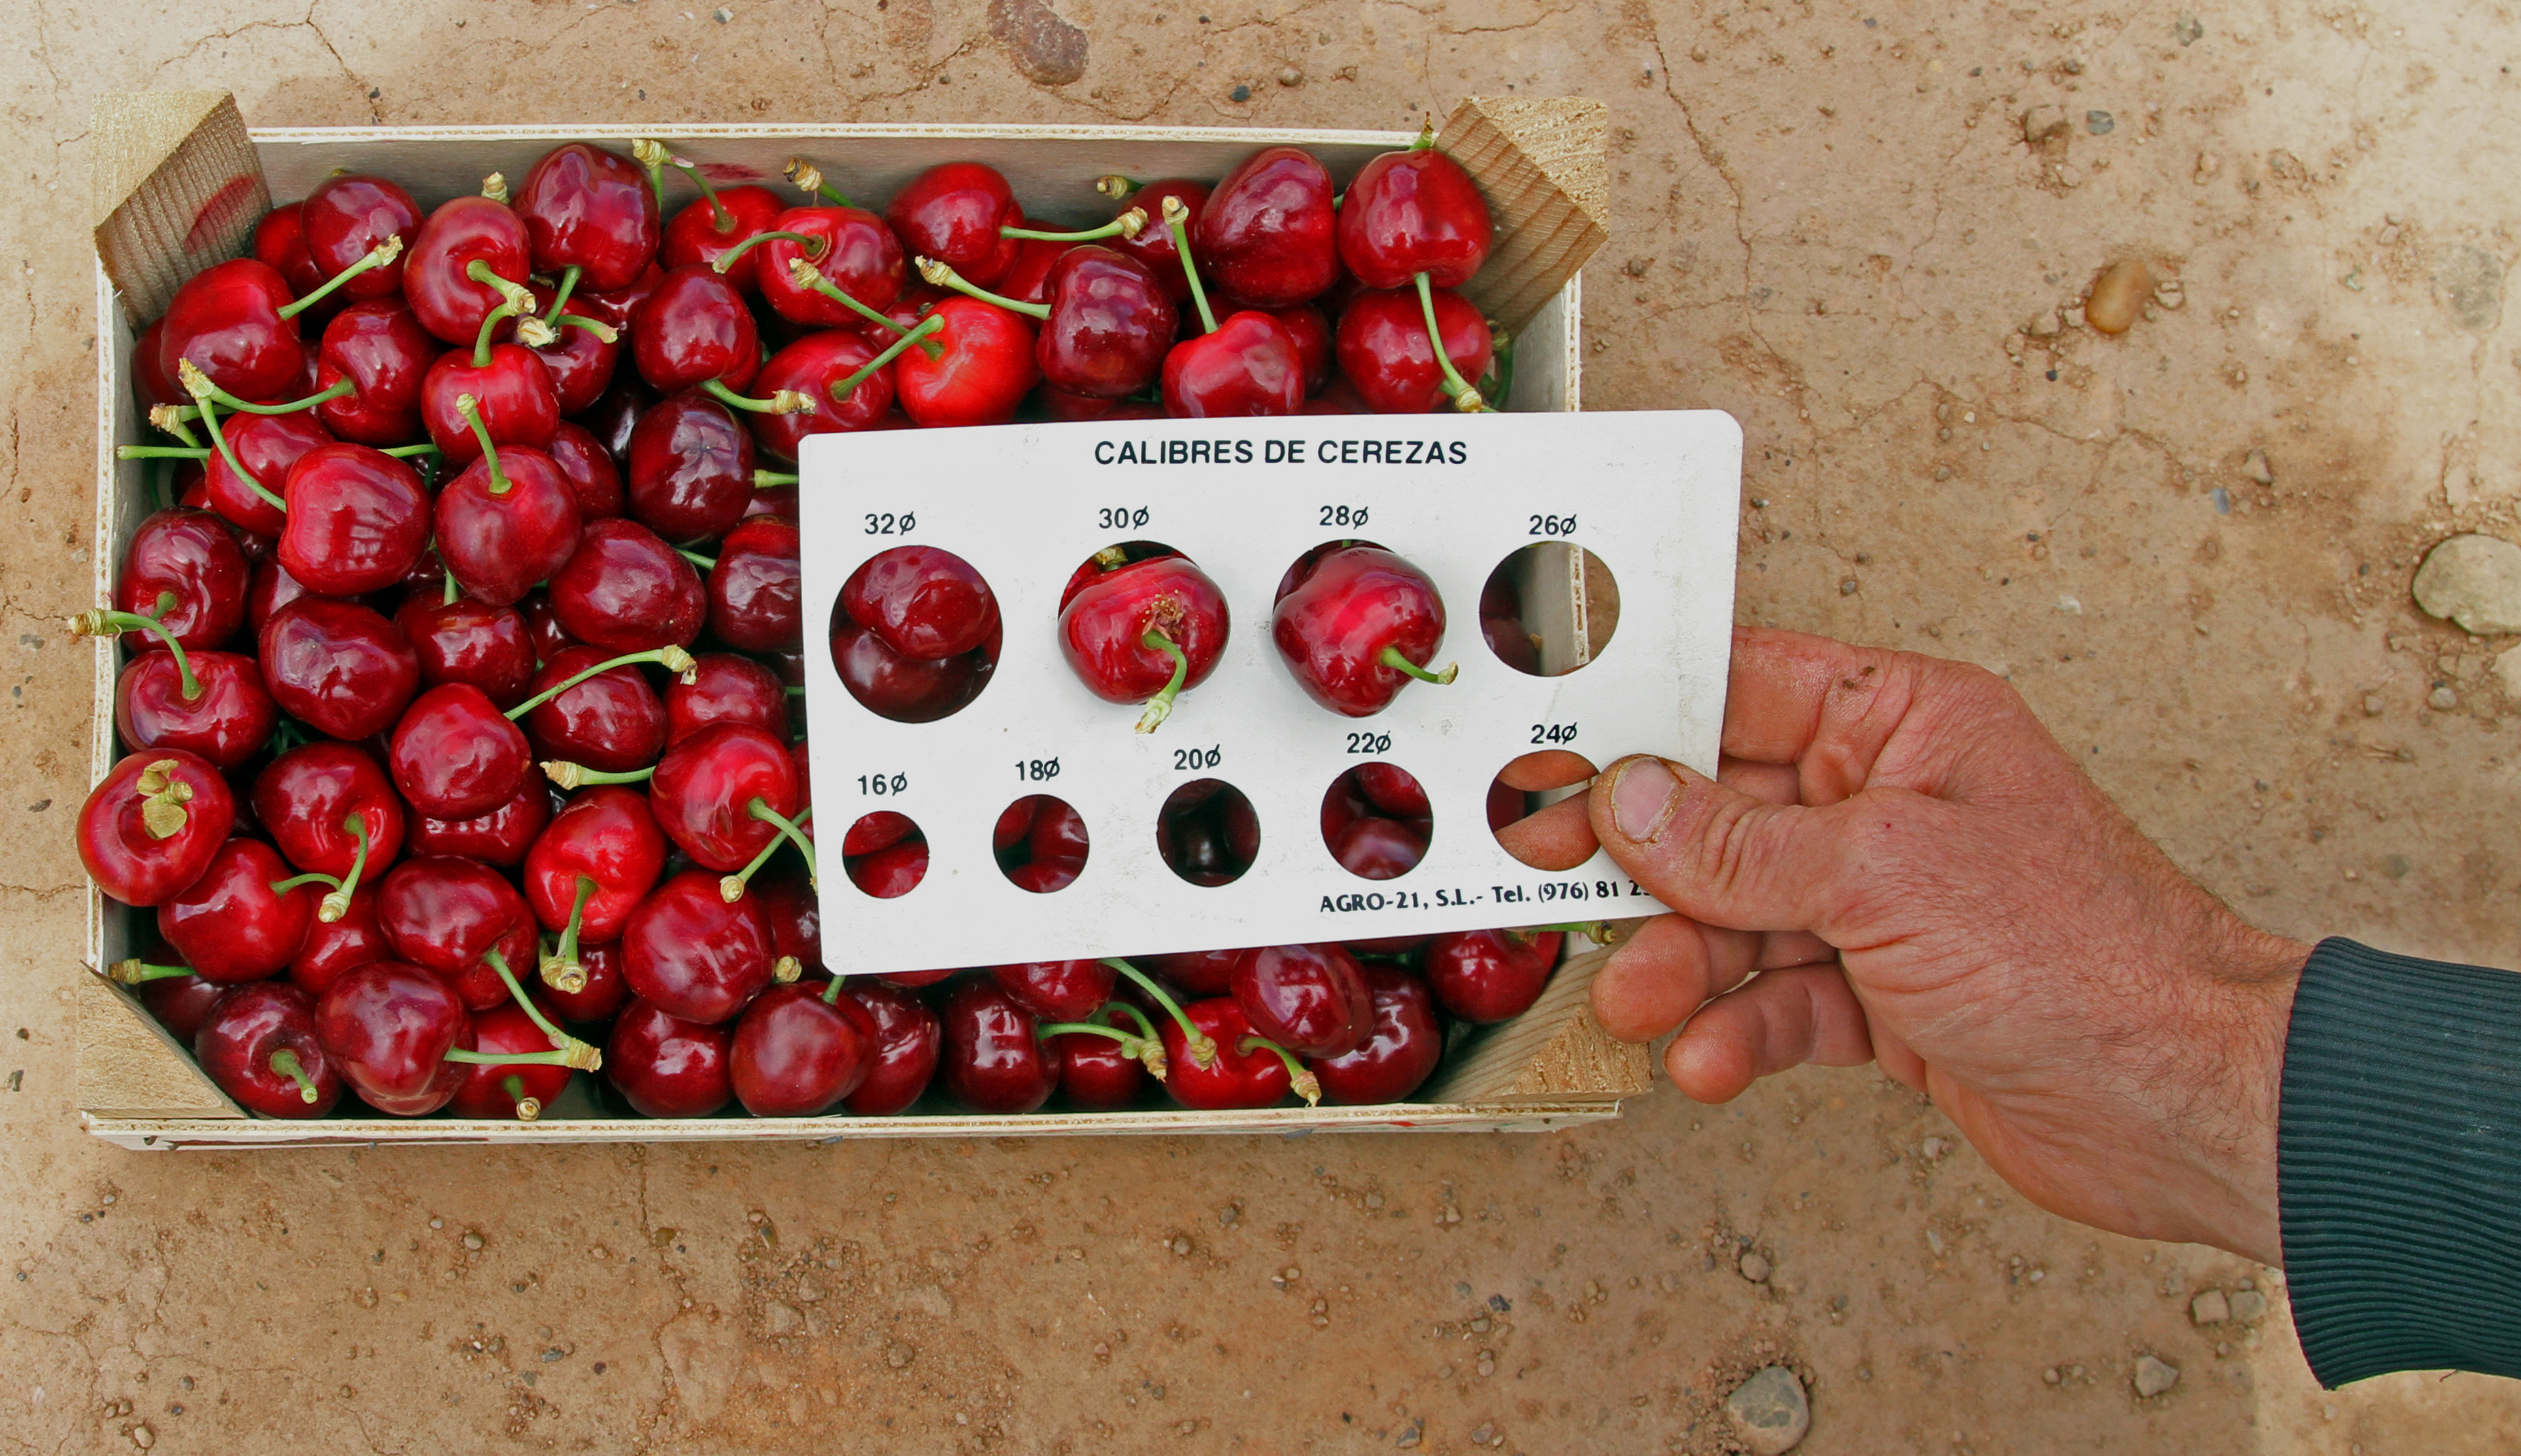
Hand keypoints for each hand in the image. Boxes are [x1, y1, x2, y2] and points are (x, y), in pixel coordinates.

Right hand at [1566, 627, 2307, 1262]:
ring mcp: (1887, 904)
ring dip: (1682, 963)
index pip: (1743, 690)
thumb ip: (1742, 843)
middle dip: (1642, 861)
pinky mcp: (1888, 996)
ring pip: (1740, 917)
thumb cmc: (2087, 954)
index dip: (1643, 719)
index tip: (1554, 748)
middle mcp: (1890, 804)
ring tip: (1641, 1003)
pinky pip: (1780, 999)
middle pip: (1722, 814)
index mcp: (1904, 724)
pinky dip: (1738, 1030)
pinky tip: (1712, 1059)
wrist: (2182, 1103)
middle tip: (1552, 880)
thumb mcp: (1886, 872)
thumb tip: (1631, 800)